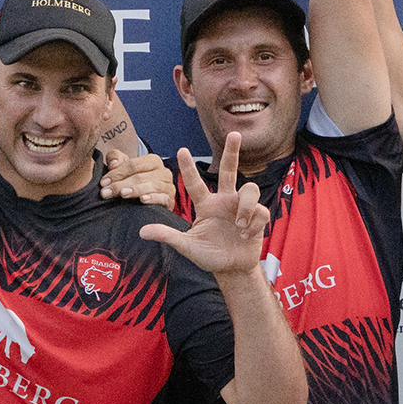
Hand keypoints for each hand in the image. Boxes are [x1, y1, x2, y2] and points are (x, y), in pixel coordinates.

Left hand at [100, 149, 175, 207]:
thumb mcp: (123, 168)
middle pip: (140, 176)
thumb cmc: (132, 182)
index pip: (133, 165)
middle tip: (106, 193)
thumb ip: (116, 159)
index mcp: (152, 161)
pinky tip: (142, 200)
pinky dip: (153, 198)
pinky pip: (164, 198)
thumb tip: (113, 163)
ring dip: (135, 190)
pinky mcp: (170, 201)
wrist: (146, 202)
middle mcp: (163, 172)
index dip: (117, 173)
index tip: (103, 183)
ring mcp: (168, 186)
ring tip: (122, 194)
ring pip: (152, 186)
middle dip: (121, 184)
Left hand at [139, 134, 267, 275]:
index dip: (188, 168)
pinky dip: (253, 224)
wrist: (232, 270)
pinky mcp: (258, 216)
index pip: (195, 184)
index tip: (181, 150)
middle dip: (232, 152)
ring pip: (249, 189)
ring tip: (239, 226)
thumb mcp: (187, 246)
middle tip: (234, 133)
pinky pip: (259, 211)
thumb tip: (142, 231)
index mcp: (206, 205)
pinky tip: (246, 235)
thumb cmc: (209, 255)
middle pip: (229, 170)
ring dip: (245, 207)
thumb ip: (168, 236)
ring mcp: (241, 207)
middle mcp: (224, 201)